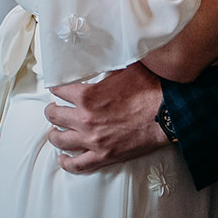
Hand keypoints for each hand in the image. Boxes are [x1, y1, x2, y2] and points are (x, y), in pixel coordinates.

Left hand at [45, 60, 167, 173]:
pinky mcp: (104, 156)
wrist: (166, 113)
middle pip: (54, 116)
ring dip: (54, 134)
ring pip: (60, 140)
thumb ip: (108, 65)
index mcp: (87, 95)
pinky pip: (78, 164)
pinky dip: (66, 162)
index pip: (60, 90)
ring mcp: (93, 140)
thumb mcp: (125, 68)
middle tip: (53, 109)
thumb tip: (105, 54)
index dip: (56, 88)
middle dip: (51, 111)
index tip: (56, 89)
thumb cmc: (149, 89)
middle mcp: (85, 119)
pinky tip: (63, 158)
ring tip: (55, 131)